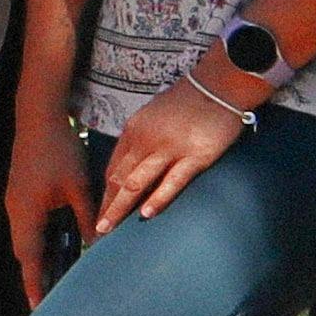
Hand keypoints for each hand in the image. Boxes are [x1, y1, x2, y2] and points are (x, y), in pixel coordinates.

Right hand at [1, 117, 96, 302]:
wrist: (38, 118)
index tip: (37, 307)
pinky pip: (27, 226)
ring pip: (25, 239)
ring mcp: (15, 202)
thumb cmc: (59, 151)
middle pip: (24, 252)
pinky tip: (55, 244)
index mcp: (27, 213)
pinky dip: (39, 241)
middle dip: (35, 275)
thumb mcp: (78, 187)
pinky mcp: (20, 194)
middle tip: (48, 298)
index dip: (34, 283)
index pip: (29, 257)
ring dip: (38, 257)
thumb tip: (98, 244)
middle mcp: (16, 211)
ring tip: (54, 277)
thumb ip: (87, 218)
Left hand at [95, 80, 250, 232]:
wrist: (216, 86)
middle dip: (107, 206)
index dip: (104, 194)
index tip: (98, 212)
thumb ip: (140, 140)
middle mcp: (146, 140)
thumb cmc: (186, 102)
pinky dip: (158, 199)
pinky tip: (147, 214)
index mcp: (134, 131)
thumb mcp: (152, 117)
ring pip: (137, 183)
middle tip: (98, 229)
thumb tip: (131, 165)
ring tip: (110, 229)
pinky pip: (172, 181)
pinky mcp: (195, 156)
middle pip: (119, 179)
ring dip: (121, 208)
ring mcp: (170, 148)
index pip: (113, 169)